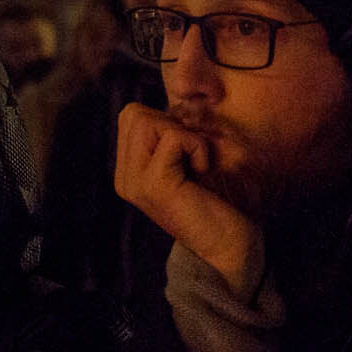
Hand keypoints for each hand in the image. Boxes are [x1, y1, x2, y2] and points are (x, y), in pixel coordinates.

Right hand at [114, 104, 263, 294]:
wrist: (227, 248)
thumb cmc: (215, 203)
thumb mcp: (183, 164)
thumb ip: (168, 138)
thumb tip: (175, 103)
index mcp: (127, 172)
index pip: (130, 117)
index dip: (164, 120)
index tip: (185, 150)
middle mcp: (124, 177)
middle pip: (133, 114)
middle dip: (170, 123)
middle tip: (189, 154)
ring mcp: (135, 182)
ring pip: (146, 120)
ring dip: (182, 134)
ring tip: (194, 162)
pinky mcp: (155, 185)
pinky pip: (173, 138)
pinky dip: (196, 146)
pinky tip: (202, 169)